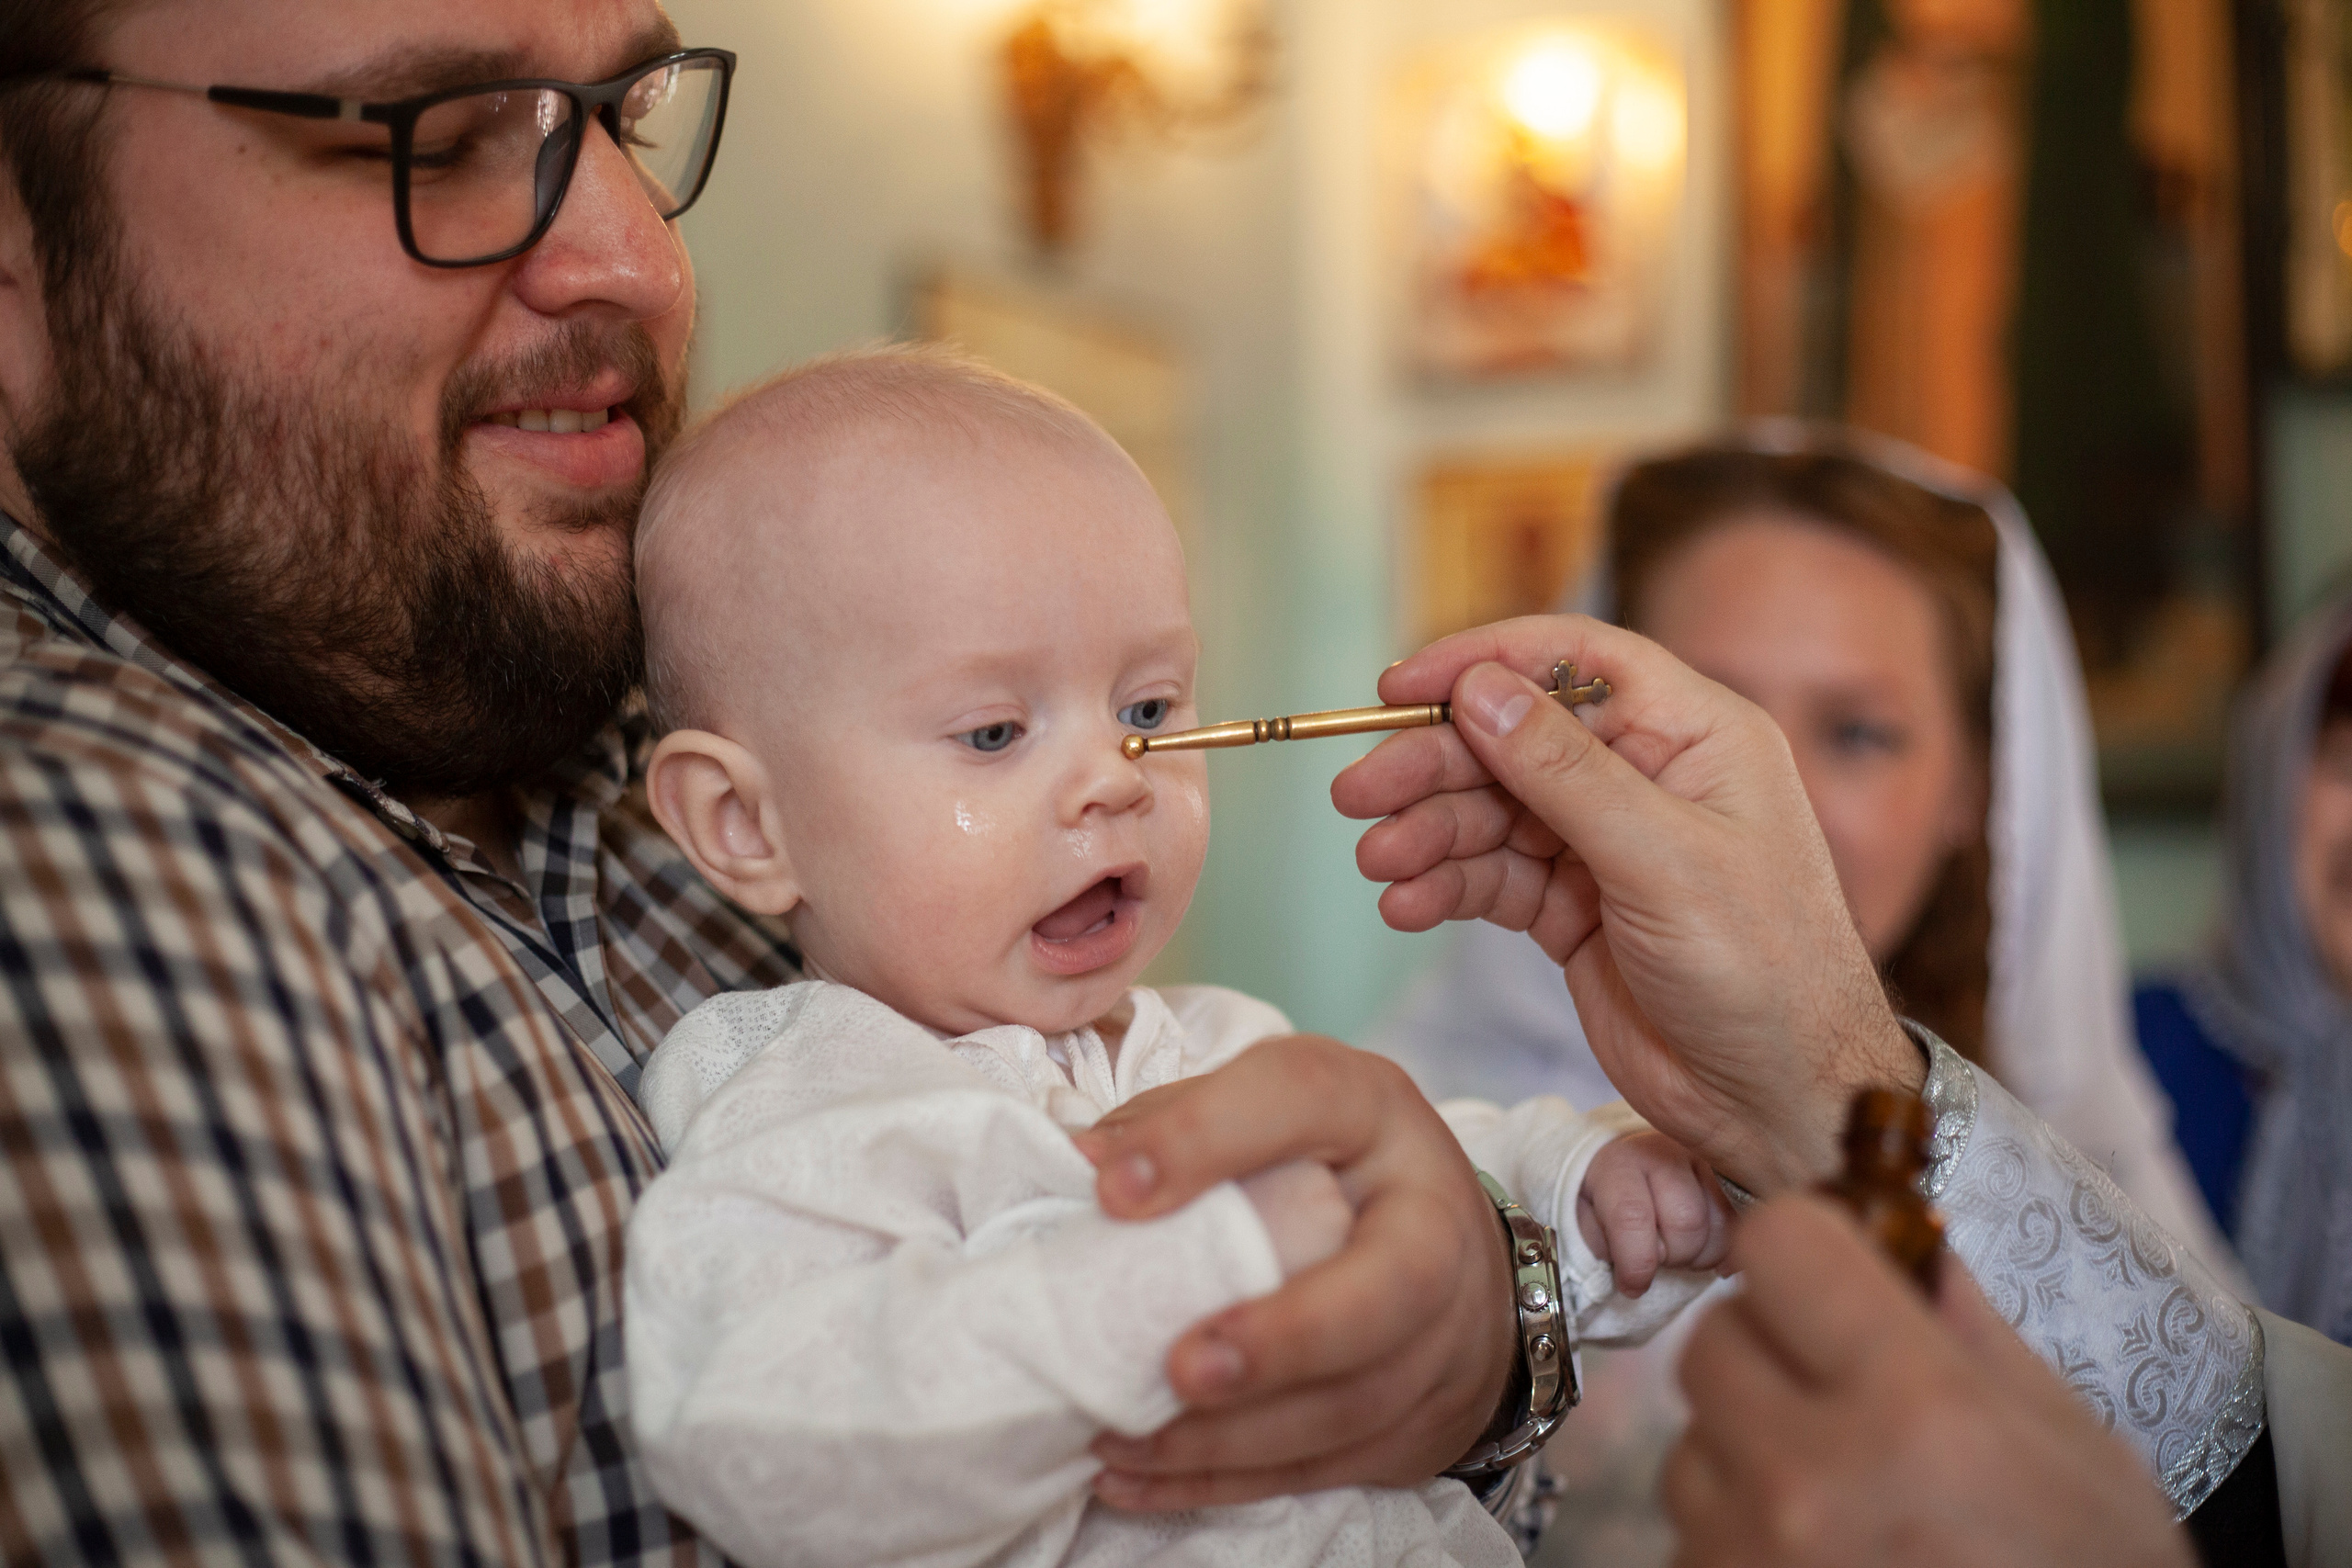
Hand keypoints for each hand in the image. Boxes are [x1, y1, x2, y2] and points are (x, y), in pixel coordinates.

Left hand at [1069, 1035, 1513, 1509]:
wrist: (1456, 1264)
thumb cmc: (1332, 1168)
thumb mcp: (1273, 1111)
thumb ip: (1185, 1120)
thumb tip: (1084, 1159)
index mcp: (1373, 1113)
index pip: (1304, 1100)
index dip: (1207, 1139)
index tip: (1112, 1192)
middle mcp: (1429, 1216)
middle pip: (1389, 1288)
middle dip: (1284, 1337)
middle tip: (1181, 1368)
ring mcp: (1444, 1331)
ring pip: (1354, 1403)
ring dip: (1232, 1437)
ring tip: (1124, 1437)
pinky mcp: (1424, 1419)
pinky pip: (1326, 1465)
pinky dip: (1223, 1482)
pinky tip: (1136, 1478)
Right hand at [1332, 615, 1920, 1193]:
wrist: (1782, 1103)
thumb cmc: (1765, 974)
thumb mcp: (1663, 861)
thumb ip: (1565, 772)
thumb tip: (1481, 688)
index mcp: (1693, 736)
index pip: (1573, 662)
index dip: (1483, 662)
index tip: (1399, 688)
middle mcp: (1647, 777)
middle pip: (1514, 740)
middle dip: (1432, 764)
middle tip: (1357, 795)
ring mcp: (1607, 845)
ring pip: (1492, 811)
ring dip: (1429, 833)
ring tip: (1379, 864)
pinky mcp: (1575, 910)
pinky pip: (1494, 878)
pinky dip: (1446, 887)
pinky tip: (1406, 904)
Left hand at [1576, 1131, 1732, 1294]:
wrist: (1630, 1163)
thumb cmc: (1606, 1198)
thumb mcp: (1585, 1217)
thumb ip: (1598, 1241)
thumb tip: (1633, 1275)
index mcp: (1620, 1162)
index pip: (1631, 1216)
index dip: (1636, 1262)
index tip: (1634, 1287)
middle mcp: (1666, 1149)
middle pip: (1686, 1224)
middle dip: (1673, 1256)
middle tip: (1659, 1256)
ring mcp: (1706, 1157)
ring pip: (1721, 1226)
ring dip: (1701, 1254)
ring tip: (1679, 1249)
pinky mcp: (1734, 1170)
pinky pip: (1745, 1222)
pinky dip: (1729, 1249)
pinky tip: (1706, 1248)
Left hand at [1665, 1197, 2192, 1567]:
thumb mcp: (2078, 1453)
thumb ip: (1971, 1334)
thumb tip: (1905, 1243)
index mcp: (1917, 1409)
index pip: (1778, 1245)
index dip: (1808, 1251)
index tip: (1838, 1279)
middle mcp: (1811, 1479)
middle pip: (1712, 1342)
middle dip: (1770, 1353)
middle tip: (1843, 1398)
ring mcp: (1751, 1560)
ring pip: (1690, 1445)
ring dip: (1747, 1456)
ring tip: (1845, 1509)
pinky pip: (1690, 1540)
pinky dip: (1739, 1542)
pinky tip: (1822, 1567)